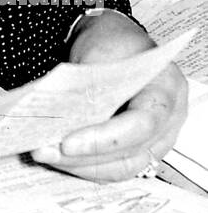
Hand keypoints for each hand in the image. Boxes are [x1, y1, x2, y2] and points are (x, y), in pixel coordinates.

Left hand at [31, 11, 187, 182]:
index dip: (104, 138)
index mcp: (167, 89)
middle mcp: (169, 121)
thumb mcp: (98, 52)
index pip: (142, 123)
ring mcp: (157, 140)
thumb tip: (60, 121)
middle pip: (130, 152)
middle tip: (44, 150)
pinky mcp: (138, 151)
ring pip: (121, 167)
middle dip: (84, 156)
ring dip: (79, 166)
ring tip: (44, 154)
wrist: (115, 44)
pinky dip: (84, 165)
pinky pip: (113, 168)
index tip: (67, 142)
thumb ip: (87, 87)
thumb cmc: (112, 44)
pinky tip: (56, 157)